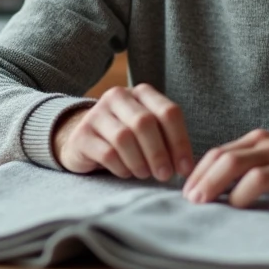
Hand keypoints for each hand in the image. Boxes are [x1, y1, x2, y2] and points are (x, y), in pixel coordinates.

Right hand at [51, 84, 193, 181]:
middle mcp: (118, 97)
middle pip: (145, 123)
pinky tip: (126, 173)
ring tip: (144, 174)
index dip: (180, 142)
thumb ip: (168, 142)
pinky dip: (122, 168)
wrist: (86, 142)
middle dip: (159, 153)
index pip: (168, 112)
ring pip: (124, 137)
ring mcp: (97, 114)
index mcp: (141, 93)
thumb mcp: (149, 133)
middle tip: (165, 175)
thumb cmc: (128, 140)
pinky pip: (107, 153)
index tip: (185, 168)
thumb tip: (187, 168)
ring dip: (139, 162)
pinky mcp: (82, 134)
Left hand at [181, 129, 268, 212]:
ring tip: (231, 208)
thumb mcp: (265, 153)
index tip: (187, 194)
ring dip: (241, 193)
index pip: (220, 154)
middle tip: (197, 203)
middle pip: (234, 163)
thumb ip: (237, 162)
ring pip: (262, 176)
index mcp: (258, 141)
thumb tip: (200, 184)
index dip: (200, 174)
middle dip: (211, 183)